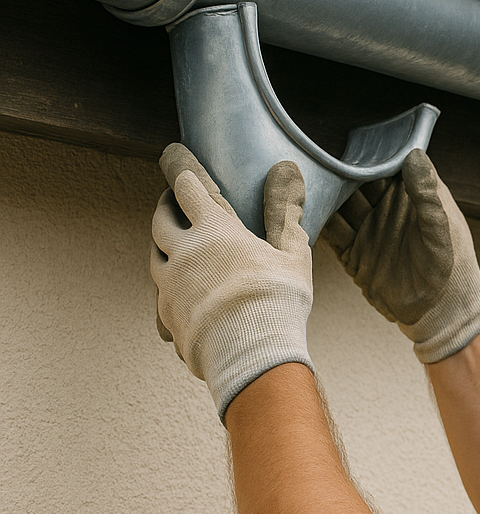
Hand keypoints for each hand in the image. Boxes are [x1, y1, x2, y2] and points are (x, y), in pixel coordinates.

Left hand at [150, 144, 313, 419]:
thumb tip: (287, 170)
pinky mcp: (167, 319)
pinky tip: (181, 295)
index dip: (182, 170)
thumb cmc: (277, 299)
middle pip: (161, 220)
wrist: (252, 356)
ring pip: (154, 257)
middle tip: (173, 201)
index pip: (189, 188)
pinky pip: (160, 297)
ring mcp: (169, 288)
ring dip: (162, 246)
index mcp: (213, 230)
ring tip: (174, 245)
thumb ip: (285, 211)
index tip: (175, 157)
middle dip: (166, 206)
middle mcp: (182, 254)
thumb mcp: (292, 253)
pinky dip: (168, 289)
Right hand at [322, 149, 479, 362]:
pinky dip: (317, 221)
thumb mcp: (442, 229)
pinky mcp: (354, 254)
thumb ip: (427, 194)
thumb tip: (414, 155)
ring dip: (323, 193)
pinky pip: (331, 233)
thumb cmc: (453, 267)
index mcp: (411, 196)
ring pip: (340, 205)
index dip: (371, 154)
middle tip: (315, 154)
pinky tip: (302, 208)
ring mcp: (368, 231)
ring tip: (301, 176)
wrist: (439, 312)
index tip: (350, 141)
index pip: (387, 166)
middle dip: (338, 170)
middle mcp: (386, 210)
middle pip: (356, 182)